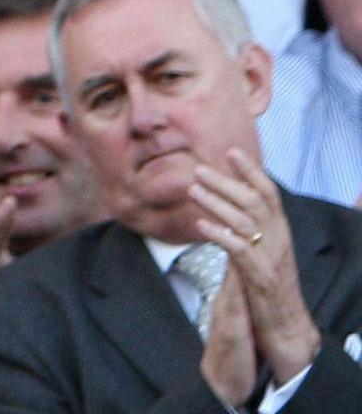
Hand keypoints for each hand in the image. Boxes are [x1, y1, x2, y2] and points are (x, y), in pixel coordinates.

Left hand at [192, 150, 318, 381]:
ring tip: (192, 190)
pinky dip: (220, 235)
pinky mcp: (260, 278)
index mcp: (280, 232)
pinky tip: (200, 226)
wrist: (286, 328)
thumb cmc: (269, 288)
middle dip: (226, 182)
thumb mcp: (263, 253)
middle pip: (254, 201)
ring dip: (217, 203)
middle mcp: (279, 241)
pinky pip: (240, 251)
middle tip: (197, 169)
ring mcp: (271, 259)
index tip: (230, 150)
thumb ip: (251, 229)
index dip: (251, 171)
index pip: (269, 194)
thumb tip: (231, 204)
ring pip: (246, 221)